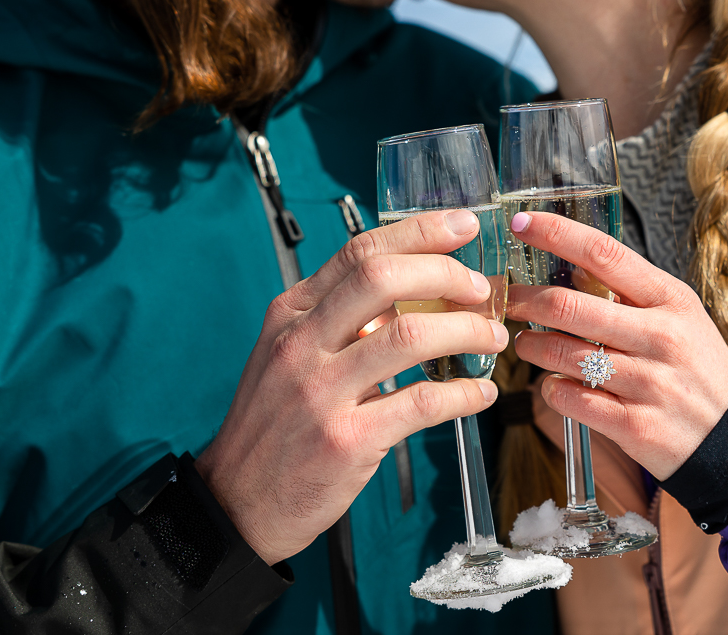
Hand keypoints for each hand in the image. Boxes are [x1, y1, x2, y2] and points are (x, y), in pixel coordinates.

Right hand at [195, 209, 506, 563]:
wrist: (235, 501)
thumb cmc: (273, 426)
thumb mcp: (289, 355)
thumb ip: (339, 319)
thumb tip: (411, 288)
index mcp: (290, 314)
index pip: (359, 252)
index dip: (419, 233)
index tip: (462, 226)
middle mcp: (301, 344)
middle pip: (384, 278)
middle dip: (447, 273)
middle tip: (481, 288)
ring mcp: (321, 391)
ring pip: (410, 336)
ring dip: (466, 331)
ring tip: (492, 337)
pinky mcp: (346, 439)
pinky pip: (421, 402)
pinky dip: (462, 394)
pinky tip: (480, 393)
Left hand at [506, 211, 727, 480]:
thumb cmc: (697, 368)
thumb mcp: (679, 316)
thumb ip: (629, 291)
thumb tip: (569, 265)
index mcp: (669, 299)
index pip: (603, 252)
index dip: (555, 233)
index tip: (521, 222)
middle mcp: (659, 336)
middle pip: (569, 306)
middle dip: (525, 300)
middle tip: (509, 300)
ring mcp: (648, 383)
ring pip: (562, 355)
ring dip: (532, 347)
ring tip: (527, 344)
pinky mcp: (635, 426)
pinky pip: (569, 398)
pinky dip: (550, 389)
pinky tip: (554, 384)